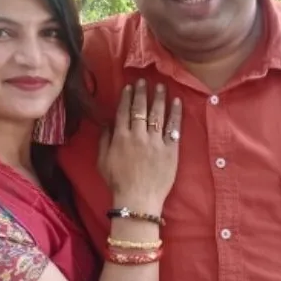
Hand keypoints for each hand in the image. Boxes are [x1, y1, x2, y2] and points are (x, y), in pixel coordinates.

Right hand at [98, 80, 181, 212]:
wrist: (138, 200)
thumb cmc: (118, 182)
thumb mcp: (102, 161)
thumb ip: (104, 140)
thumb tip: (108, 123)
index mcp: (121, 138)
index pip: (124, 111)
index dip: (127, 97)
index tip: (130, 86)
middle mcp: (138, 136)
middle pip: (141, 109)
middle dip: (142, 92)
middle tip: (144, 81)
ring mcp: (156, 143)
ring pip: (158, 115)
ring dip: (159, 98)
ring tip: (161, 87)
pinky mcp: (170, 150)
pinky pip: (174, 129)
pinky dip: (176, 114)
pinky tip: (177, 102)